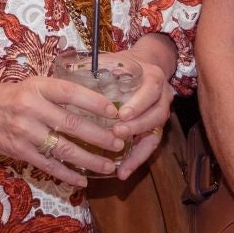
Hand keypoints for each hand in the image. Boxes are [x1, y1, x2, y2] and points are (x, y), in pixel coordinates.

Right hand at [0, 75, 124, 188]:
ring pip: (63, 149)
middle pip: (71, 124)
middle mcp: (31, 108)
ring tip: (108, 166)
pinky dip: (67, 175)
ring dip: (89, 160)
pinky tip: (82, 180)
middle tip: (119, 143)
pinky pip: (47, 165)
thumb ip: (57, 94)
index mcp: (37, 87)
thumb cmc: (6, 96)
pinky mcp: (18, 151)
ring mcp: (24, 131)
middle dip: (99, 136)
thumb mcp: (31, 85)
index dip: (95, 102)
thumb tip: (95, 103)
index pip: (71, 93)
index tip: (115, 112)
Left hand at [105, 54, 172, 180]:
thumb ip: (97, 65)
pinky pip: (150, 146)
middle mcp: (163, 97)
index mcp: (153, 78)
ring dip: (138, 150)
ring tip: (121, 164)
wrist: (144, 65)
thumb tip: (70, 70)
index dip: (138, 104)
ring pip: (155, 134)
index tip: (121, 114)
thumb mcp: (113, 59)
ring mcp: (160, 113)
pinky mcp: (155, 128)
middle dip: (137, 127)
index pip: (150, 91)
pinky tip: (123, 173)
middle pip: (156, 115)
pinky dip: (137, 160)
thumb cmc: (123, 63)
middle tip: (117, 134)